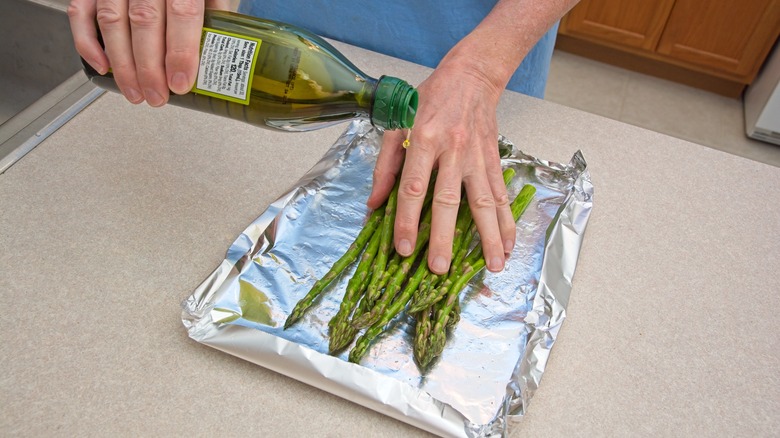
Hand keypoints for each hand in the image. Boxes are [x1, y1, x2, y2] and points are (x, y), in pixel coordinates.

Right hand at [68, 0, 231, 105]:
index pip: (182, 12)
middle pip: (144, 22)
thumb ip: (213, 15)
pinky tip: (102, 68)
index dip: (180, 52)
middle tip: (157, 97)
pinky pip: (81, 11)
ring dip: (122, 65)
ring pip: (112, 21)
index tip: (179, 83)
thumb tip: (218, 57)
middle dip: (149, 68)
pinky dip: (87, 42)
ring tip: (136, 93)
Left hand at [367, 60, 515, 274]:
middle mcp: (452, 150)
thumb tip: (374, 205)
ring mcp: (476, 157)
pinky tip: (509, 246)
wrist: (471, 77)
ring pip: (483, 202)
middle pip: (448, 200)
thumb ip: (385, 166)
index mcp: (423, 140)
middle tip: (440, 268)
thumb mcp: (397, 124)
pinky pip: (500, 196)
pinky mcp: (494, 161)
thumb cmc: (428, 100)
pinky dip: (506, 222)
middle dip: (444, 237)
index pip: (413, 187)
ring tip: (492, 266)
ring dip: (488, 237)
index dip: (408, 220)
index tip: (404, 249)